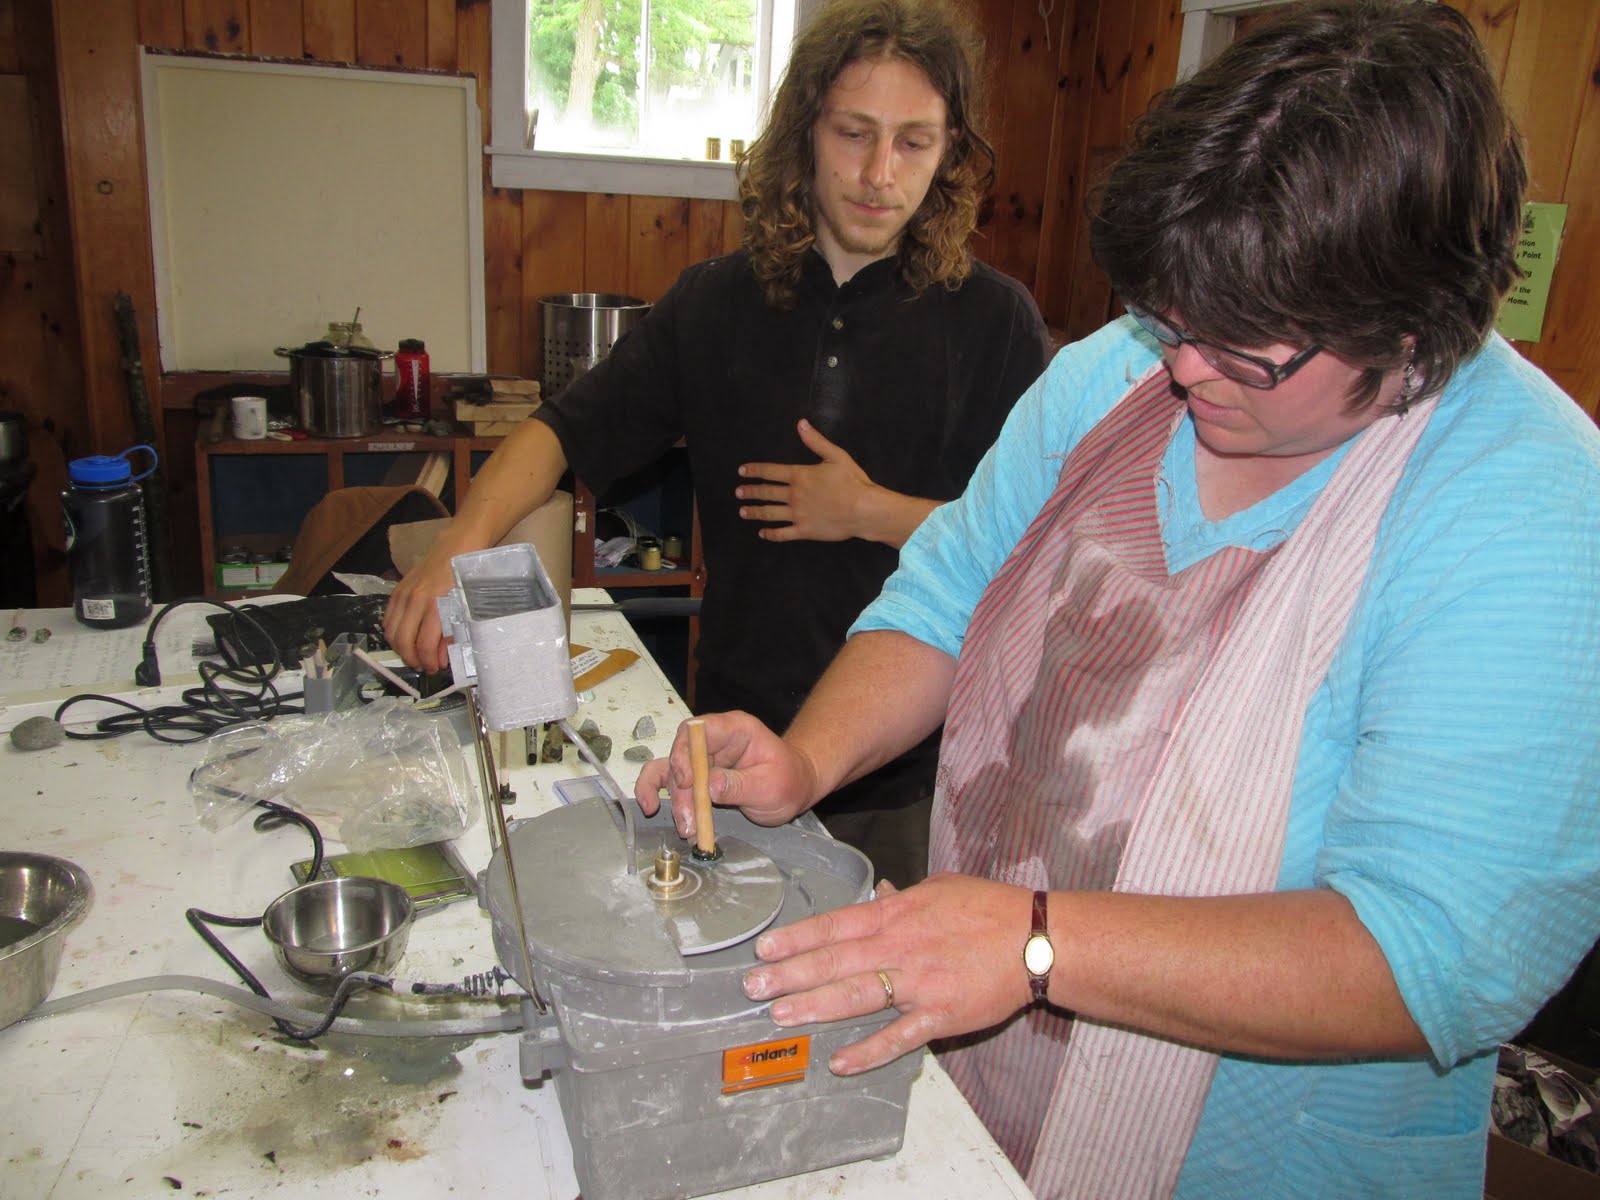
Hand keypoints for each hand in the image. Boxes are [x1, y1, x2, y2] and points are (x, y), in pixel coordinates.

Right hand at [383, 551, 459, 672]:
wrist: (456, 546)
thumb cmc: (466, 578)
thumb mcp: (465, 608)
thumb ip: (452, 635)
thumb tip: (441, 660)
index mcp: (436, 606)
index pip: (424, 644)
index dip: (428, 662)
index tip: (435, 669)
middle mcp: (415, 600)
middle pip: (403, 641)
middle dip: (412, 659)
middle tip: (423, 666)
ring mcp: (403, 594)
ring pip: (391, 632)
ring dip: (400, 648)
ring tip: (413, 655)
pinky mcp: (397, 590)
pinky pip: (387, 618)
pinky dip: (392, 633)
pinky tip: (404, 638)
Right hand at [633, 711, 817, 837]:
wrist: (794, 789)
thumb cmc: (789, 780)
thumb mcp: (771, 786)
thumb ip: (740, 786)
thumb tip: (709, 786)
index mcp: (735, 729)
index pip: (699, 730)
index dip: (685, 753)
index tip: (686, 781)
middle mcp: (714, 740)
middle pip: (681, 755)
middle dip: (680, 789)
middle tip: (688, 819)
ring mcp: (704, 758)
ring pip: (672, 771)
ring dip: (673, 799)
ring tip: (685, 826)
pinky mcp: (699, 777)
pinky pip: (673, 783)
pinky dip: (664, 796)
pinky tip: (653, 808)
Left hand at [737, 419, 878, 542]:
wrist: (864, 510)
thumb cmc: (852, 482)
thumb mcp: (836, 456)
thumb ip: (815, 441)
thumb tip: (801, 424)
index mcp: (800, 475)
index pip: (770, 471)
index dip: (754, 470)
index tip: (742, 472)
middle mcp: (795, 495)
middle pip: (766, 492)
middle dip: (750, 492)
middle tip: (738, 492)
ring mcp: (798, 514)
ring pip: (770, 513)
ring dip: (754, 512)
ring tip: (743, 511)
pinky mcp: (805, 530)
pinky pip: (783, 533)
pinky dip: (771, 534)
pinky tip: (763, 533)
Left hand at [741, 874, 1036, 1074]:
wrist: (1037, 938)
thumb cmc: (990, 909)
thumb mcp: (940, 888)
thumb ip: (902, 895)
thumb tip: (876, 891)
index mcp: (898, 914)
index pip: (836, 925)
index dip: (798, 938)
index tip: (764, 949)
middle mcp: (901, 947)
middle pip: (836, 961)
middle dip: (791, 975)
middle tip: (752, 987)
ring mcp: (919, 983)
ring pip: (858, 996)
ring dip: (816, 1006)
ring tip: (780, 1015)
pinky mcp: (941, 1015)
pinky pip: (899, 1037)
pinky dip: (870, 1051)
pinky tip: (841, 1062)